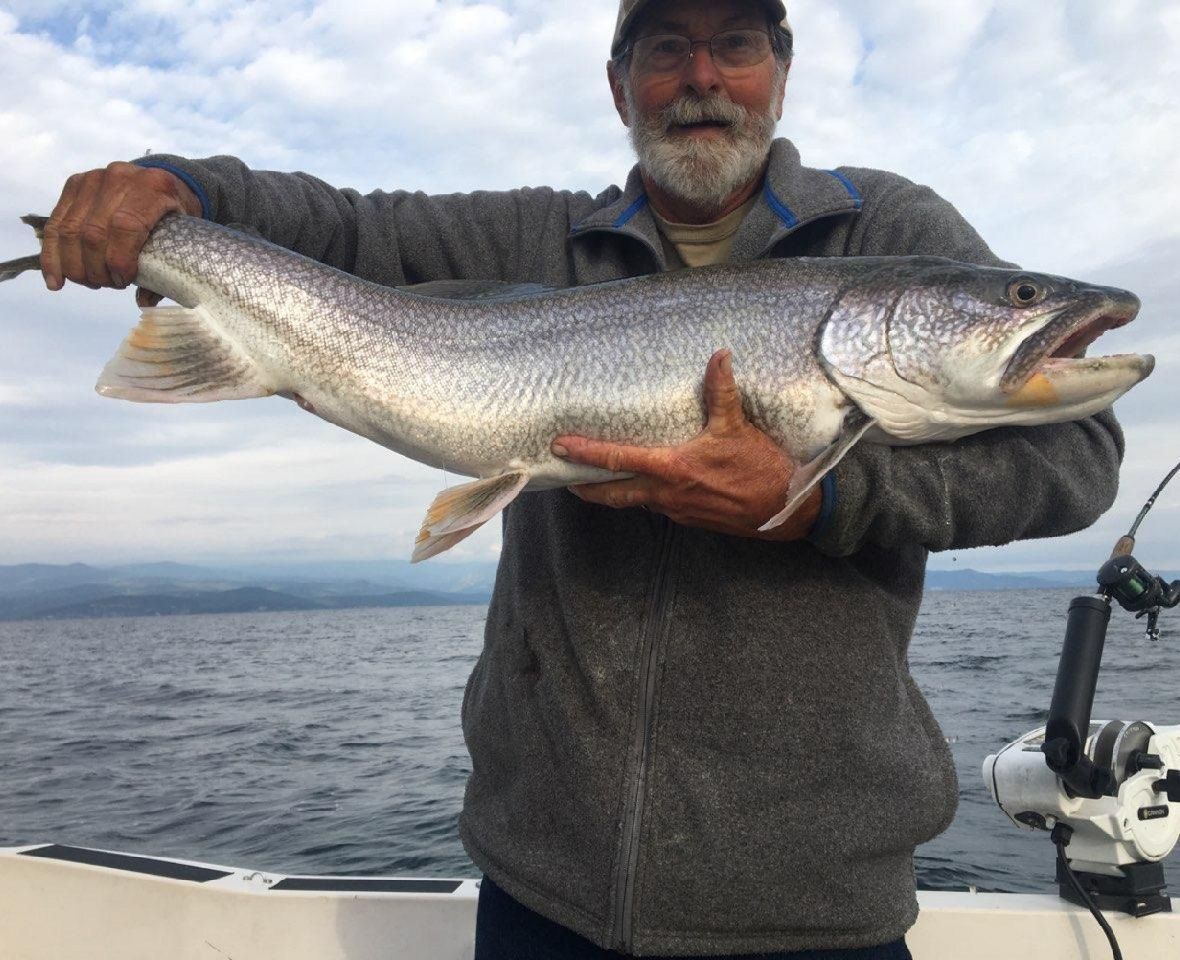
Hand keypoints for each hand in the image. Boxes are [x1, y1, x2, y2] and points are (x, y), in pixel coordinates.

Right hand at [41, 161, 202, 305]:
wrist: (160, 182)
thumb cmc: (174, 214)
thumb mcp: (183, 234)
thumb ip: (168, 267)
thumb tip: (143, 301)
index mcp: (153, 187)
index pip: (125, 227)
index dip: (120, 260)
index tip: (124, 281)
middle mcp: (120, 178)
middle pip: (93, 232)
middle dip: (96, 269)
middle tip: (108, 284)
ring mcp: (93, 179)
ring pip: (69, 230)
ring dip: (75, 267)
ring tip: (91, 282)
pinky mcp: (74, 184)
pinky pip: (55, 223)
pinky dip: (53, 256)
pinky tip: (56, 280)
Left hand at [553, 349, 822, 540]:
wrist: (786, 510)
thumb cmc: (761, 469)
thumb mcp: (737, 426)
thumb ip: (721, 391)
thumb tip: (718, 356)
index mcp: (672, 469)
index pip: (618, 459)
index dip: (586, 453)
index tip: (560, 446)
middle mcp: (667, 494)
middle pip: (614, 494)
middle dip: (587, 487)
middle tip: (565, 478)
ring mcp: (677, 510)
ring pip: (634, 502)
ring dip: (614, 492)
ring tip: (600, 478)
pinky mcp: (691, 519)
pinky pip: (658, 506)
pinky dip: (643, 496)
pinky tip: (646, 485)